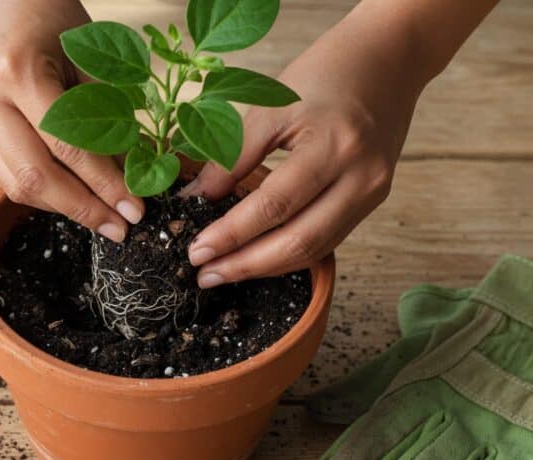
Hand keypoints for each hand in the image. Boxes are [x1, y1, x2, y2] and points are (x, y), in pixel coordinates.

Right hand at [0, 0, 143, 242]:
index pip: (67, 146)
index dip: (104, 184)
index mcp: (17, 71)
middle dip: (81, 208)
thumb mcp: (91, 60)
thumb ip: (110, 117)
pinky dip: (43, 192)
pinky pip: (7, 174)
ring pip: (16, 184)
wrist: (7, 1)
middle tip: (118, 227)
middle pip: (33, 176)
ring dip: (61, 207)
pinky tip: (72, 196)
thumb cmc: (55, 22)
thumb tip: (136, 177)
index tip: (134, 209)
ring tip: (100, 217)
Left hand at [183, 9, 426, 287]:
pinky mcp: (372, 199)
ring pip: (314, 249)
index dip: (232, 234)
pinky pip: (327, 239)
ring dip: (266, 267)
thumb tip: (195, 199)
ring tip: (223, 273)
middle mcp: (361, 177)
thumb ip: (233, 153)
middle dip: (247, 265)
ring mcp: (372, 192)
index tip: (197, 251)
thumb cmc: (326, 74)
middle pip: (299, 240)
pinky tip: (257, 258)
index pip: (274, 205)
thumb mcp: (272, 104)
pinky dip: (289, 253)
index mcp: (334, 146)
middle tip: (205, 274)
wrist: (389, 60)